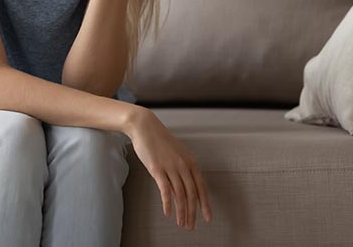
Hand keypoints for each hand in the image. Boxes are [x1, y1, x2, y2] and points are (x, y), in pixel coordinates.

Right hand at [126, 107, 212, 229]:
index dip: (205, 204)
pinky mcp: (157, 168)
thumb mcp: (176, 154)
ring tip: (181, 223)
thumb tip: (182, 187)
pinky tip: (168, 213)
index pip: (201, 187)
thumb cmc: (159, 140)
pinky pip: (164, 190)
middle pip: (192, 194)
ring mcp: (171, 167)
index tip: (207, 217)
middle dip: (193, 212)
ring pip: (180, 195)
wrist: (145, 127)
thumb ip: (181, 169)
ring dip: (182, 212)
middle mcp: (183, 165)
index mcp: (190, 162)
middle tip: (191, 226)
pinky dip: (167, 203)